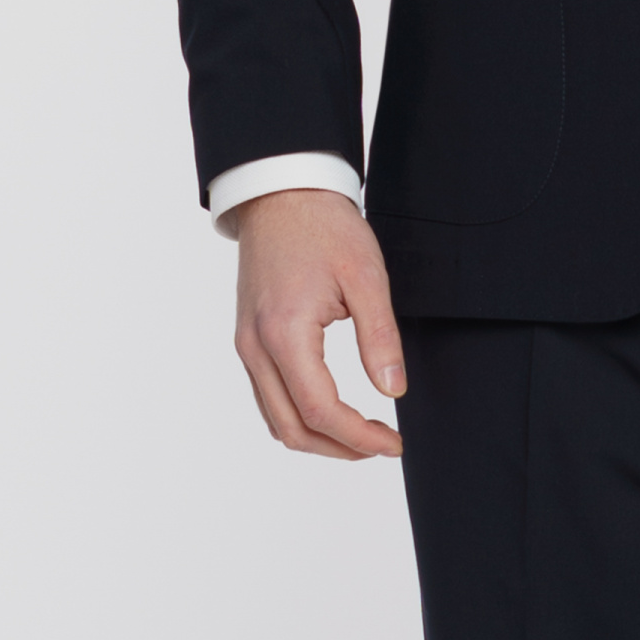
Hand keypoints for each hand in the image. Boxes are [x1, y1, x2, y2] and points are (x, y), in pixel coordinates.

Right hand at [232, 188, 405, 459]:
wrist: (282, 191)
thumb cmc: (323, 225)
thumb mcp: (365, 276)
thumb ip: (379, 337)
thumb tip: (393, 391)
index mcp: (284, 332)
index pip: (320, 411)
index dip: (359, 438)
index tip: (393, 444)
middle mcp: (255, 346)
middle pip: (291, 428)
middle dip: (339, 448)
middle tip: (381, 445)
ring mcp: (246, 344)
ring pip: (275, 419)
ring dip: (317, 437)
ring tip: (360, 434)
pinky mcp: (247, 337)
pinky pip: (267, 396)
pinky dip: (297, 415)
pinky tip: (330, 409)